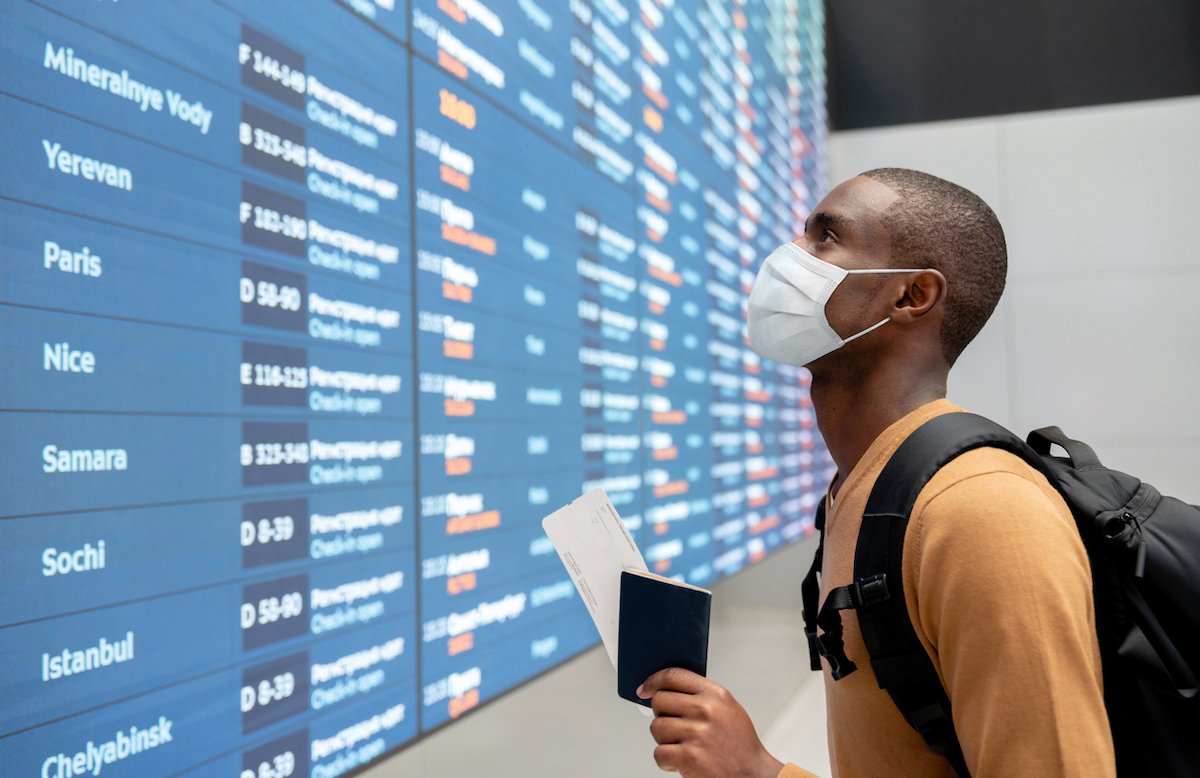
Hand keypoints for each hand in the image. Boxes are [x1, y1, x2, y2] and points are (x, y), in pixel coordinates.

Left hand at [639, 667, 783, 777]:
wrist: (752, 774)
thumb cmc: (738, 744)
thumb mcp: (727, 708)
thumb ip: (701, 695)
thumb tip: (666, 689)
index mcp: (715, 694)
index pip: (674, 676)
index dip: (654, 680)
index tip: (645, 688)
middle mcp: (706, 710)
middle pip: (660, 701)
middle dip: (661, 715)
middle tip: (674, 727)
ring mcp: (697, 733)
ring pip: (656, 727)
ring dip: (664, 740)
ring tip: (682, 746)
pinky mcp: (689, 757)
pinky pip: (659, 753)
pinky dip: (666, 761)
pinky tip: (681, 761)